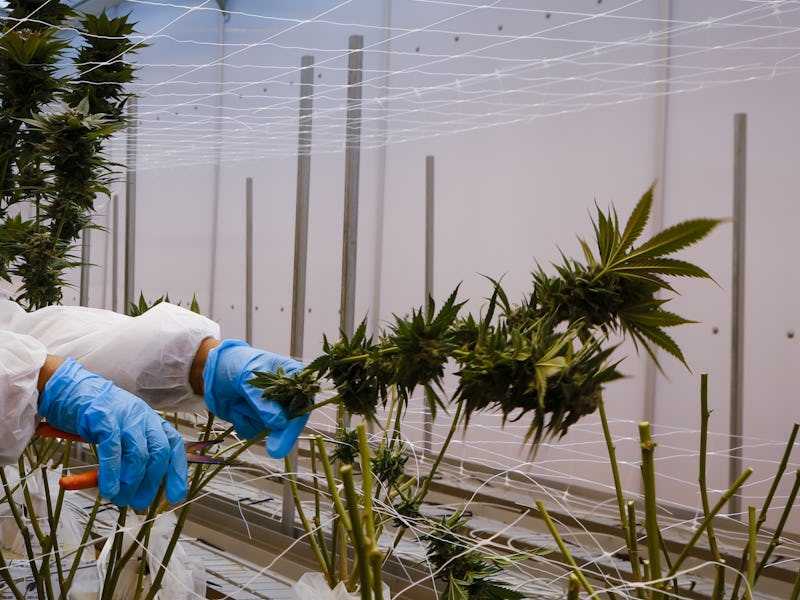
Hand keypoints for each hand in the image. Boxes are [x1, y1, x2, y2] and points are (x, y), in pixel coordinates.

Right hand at [37, 358, 187, 509]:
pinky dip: (112, 473)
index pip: (173, 445)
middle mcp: (142, 416)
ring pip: (138, 454)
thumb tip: (135, 488)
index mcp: (150, 419)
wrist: (68, 389)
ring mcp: (124, 416)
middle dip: (151, 481)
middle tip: (138, 502)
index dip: (177, 471)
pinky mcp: (104, 418)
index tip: (176, 495)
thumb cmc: (94, 415)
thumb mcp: (119, 433)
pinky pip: (112, 450)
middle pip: (158, 452)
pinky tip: (108, 488)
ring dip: (130, 481)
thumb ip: (129, 454)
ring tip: (119, 497)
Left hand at [202, 340, 309, 457]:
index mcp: (293, 377)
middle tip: (275, 450)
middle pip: (291, 421)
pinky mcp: (259, 420)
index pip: (303, 401)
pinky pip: (255, 431)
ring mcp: (273, 410)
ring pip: (271, 428)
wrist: (213, 370)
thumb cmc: (236, 365)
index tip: (287, 431)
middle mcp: (287, 395)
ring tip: (239, 401)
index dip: (296, 419)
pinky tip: (235, 408)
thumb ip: (263, 402)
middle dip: (281, 434)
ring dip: (252, 419)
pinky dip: (243, 423)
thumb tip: (280, 423)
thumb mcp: (248, 379)